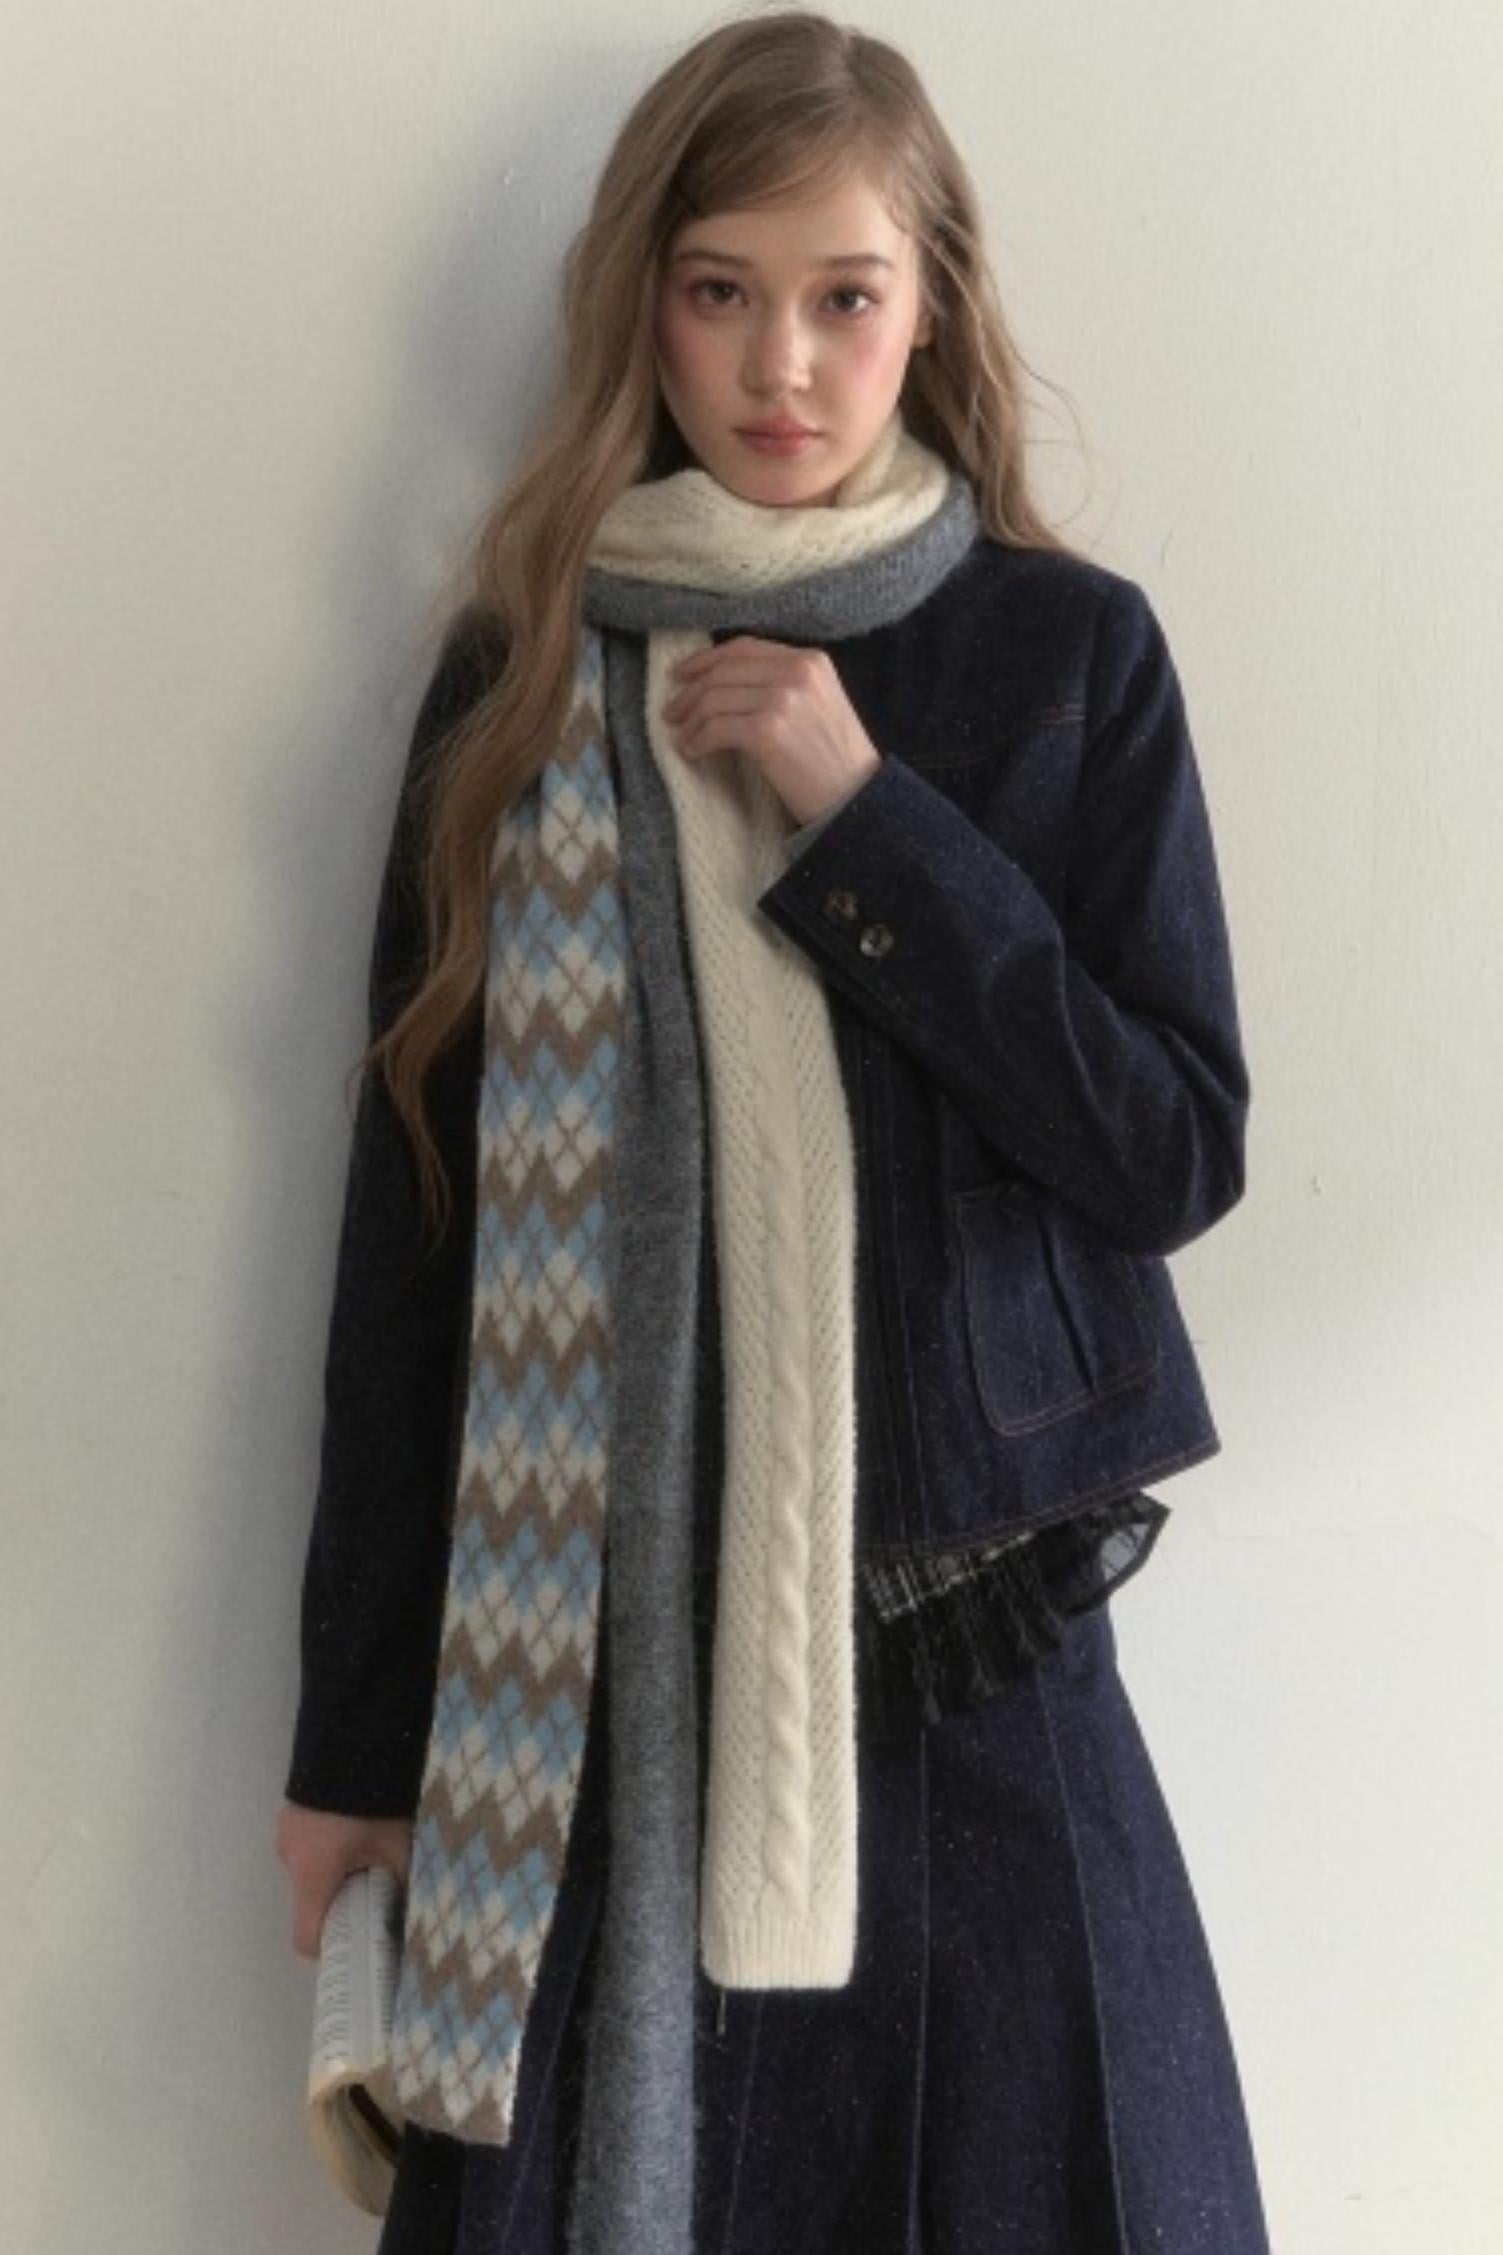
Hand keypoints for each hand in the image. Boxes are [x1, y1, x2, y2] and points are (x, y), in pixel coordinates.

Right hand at [275, 1798, 413, 1960]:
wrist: (353, 1736)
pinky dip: (327, 1845)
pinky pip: (307, 1843)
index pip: (306, 1938)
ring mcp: (285, 1832)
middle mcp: (290, 1858)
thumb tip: (404, 1920)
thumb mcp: (397, 1848)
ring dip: (334, 1868)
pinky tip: (353, 1823)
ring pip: (309, 1871)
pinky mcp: (291, 1812)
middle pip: (311, 1902)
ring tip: (366, 1844)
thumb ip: (396, 1887)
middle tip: (373, 1884)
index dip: (331, 1947)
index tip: (355, 1938)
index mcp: (313, 1875)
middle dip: (340, 1900)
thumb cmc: (377, 1800)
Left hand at [661, 636, 881, 826]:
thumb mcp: (820, 702)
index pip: (745, 648)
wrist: (856, 798)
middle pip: (724, 671)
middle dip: (690, 692)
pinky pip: (715, 729)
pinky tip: (693, 752)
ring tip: (682, 737)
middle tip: (672, 712)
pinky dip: (697, 740)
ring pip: (714, 699)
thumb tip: (724, 681)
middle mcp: (796, 673)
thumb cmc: (836, 759)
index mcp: (811, 660)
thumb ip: (785, 682)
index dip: (707, 659)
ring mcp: (782, 701)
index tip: (684, 674)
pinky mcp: (767, 732)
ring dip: (690, 720)